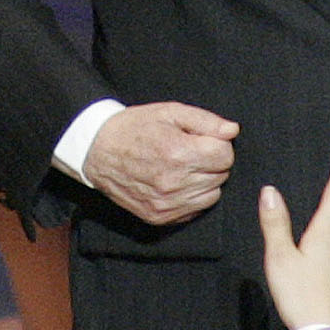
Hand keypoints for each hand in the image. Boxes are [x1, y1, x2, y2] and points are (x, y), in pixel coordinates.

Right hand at [85, 103, 237, 226]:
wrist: (97, 151)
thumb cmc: (134, 128)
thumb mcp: (170, 112)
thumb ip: (206, 121)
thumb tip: (232, 131)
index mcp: (178, 153)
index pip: (225, 155)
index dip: (217, 144)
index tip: (202, 139)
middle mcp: (174, 183)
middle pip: (221, 175)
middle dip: (211, 161)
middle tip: (191, 151)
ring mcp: (167, 203)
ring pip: (212, 195)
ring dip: (205, 180)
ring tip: (184, 166)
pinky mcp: (160, 217)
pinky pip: (195, 210)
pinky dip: (192, 196)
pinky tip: (177, 182)